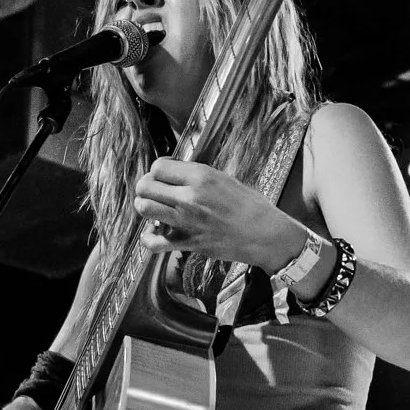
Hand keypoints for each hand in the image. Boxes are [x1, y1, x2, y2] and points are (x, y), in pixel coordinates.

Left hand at [133, 159, 301, 267]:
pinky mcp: (188, 243)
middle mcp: (190, 197)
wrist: (265, 234)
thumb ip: (196, 175)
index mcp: (201, 176)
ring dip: (145, 207)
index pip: (158, 167)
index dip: (157, 170)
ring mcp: (187, 221)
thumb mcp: (224, 178)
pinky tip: (153, 232)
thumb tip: (173, 173)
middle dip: (146, 187)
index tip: (164, 176)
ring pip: (144, 208)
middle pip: (145, 186)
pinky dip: (148, 238)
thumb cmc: (249, 206)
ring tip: (155, 208)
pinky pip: (154, 242)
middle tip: (155, 191)